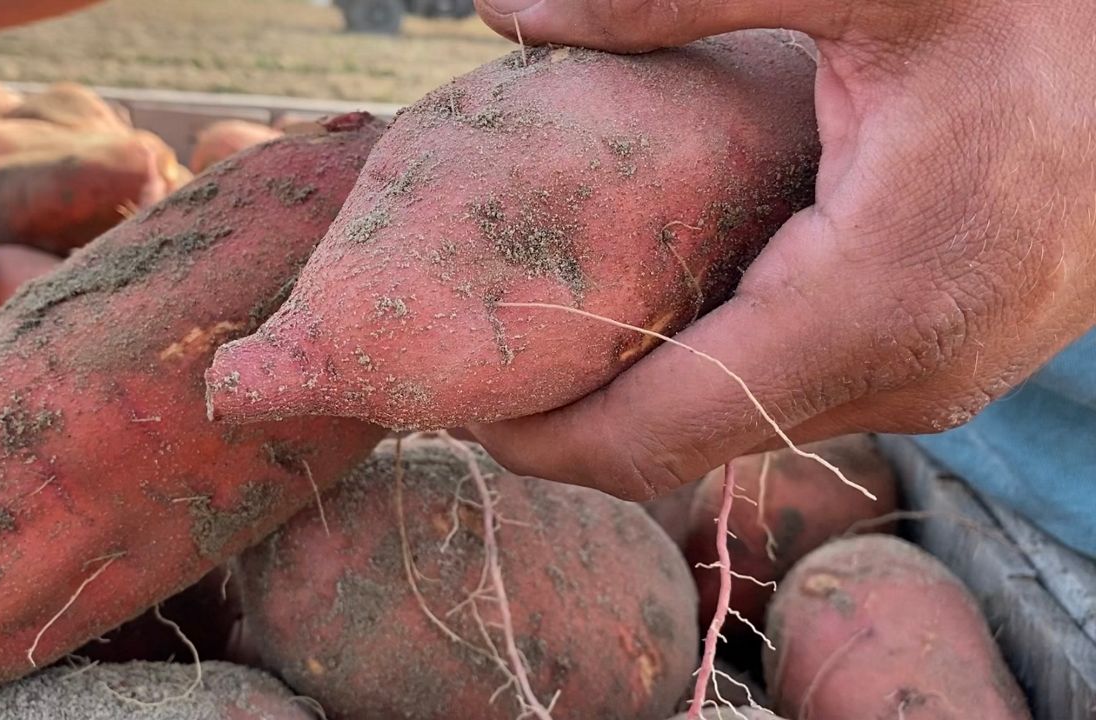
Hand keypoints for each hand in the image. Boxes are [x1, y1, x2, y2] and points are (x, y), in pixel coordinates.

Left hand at [469, 0, 1095, 499]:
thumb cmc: (1041, 10)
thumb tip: (512, 11)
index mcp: (877, 300)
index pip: (663, 428)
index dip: (548, 437)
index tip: (458, 404)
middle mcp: (908, 370)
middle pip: (691, 444)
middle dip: (576, 418)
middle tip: (482, 362)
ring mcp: (932, 377)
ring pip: (741, 421)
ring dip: (642, 390)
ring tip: (552, 328)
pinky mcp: (939, 357)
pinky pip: (792, 389)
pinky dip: (711, 362)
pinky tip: (662, 300)